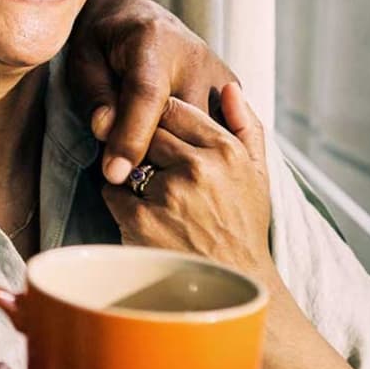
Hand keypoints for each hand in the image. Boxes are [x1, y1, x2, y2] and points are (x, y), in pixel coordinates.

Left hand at [65, 0, 236, 184]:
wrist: (138, 19)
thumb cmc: (103, 42)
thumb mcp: (84, 60)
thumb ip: (95, 93)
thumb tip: (105, 129)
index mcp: (153, 42)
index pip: (146, 97)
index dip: (129, 138)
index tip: (114, 174)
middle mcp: (194, 58)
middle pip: (181, 124)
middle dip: (152, 153)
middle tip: (122, 168)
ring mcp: (219, 75)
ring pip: (204, 135)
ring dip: (176, 155)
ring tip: (148, 160)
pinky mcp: (231, 90)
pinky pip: (217, 133)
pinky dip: (196, 148)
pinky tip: (176, 155)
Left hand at [100, 84, 278, 285]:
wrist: (233, 282)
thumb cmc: (243, 224)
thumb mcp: (257, 173)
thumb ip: (245, 126)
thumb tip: (228, 87)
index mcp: (226, 151)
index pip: (173, 108)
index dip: (159, 117)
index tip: (158, 130)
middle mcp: (198, 168)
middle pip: (146, 130)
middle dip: (142, 142)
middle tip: (150, 162)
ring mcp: (168, 194)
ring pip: (126, 156)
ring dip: (130, 169)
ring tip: (151, 191)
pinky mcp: (141, 219)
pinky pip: (112, 190)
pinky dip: (118, 198)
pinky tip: (140, 213)